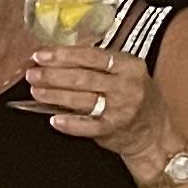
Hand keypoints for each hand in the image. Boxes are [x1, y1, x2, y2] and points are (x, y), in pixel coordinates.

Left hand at [23, 39, 171, 177]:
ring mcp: (122, 108)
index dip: (64, 55)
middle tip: (32, 73)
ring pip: (82, 99)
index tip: (41, 55)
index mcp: (129, 65)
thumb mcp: (125, 74)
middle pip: (83, 77)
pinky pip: (88, 125)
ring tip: (35, 91)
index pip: (92, 56)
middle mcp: (127, 85)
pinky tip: (53, 119)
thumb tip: (56, 61)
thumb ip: (97, 66)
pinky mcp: (115, 128)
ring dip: (54, 95)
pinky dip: (70, 123)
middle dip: (53, 75)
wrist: (155, 133)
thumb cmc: (134, 98)